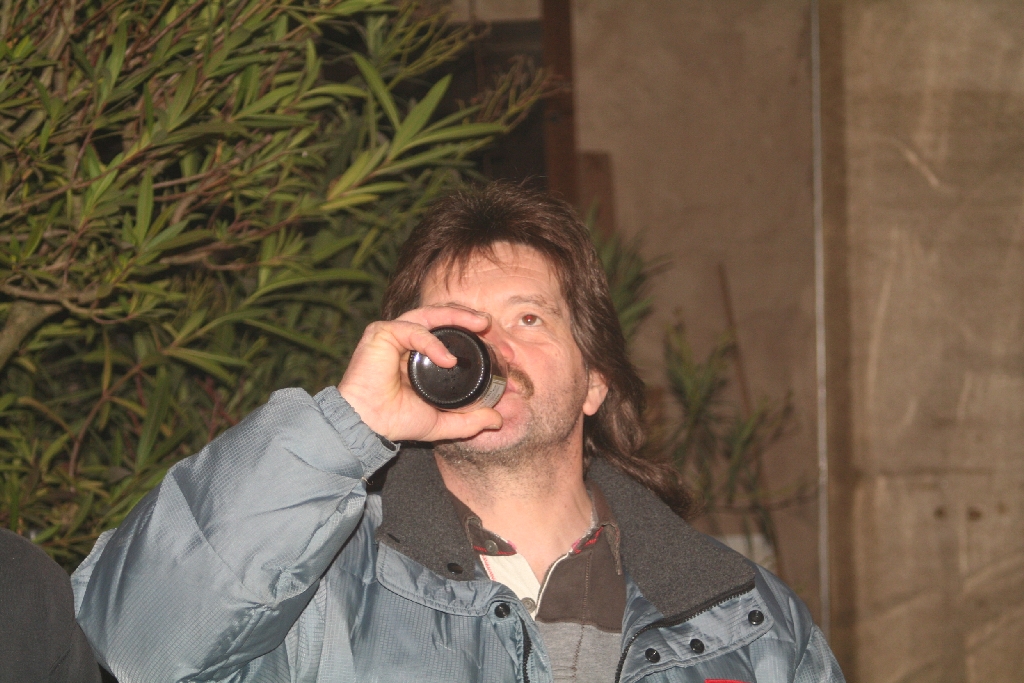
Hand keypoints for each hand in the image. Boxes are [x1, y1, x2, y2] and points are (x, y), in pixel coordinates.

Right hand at [337, 306, 502, 441]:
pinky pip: (413, 330)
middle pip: (440, 318)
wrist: (367, 426)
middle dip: (467, 318)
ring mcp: (393, 334)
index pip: (448, 334)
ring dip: (456, 316)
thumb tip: (497, 420)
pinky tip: (448, 359)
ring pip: (428, 315)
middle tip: (489, 325)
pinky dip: (432, 342)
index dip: (472, 336)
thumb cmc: (395, 421)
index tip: (497, 347)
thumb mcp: (441, 422)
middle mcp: (406, 340)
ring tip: (480, 325)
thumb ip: (469, 420)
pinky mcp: (381, 333)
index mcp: (419, 355)